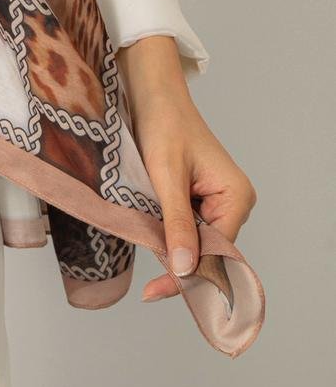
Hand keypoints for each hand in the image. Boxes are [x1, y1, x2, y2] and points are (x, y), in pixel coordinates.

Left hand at [116, 36, 257, 301]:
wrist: (151, 93)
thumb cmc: (163, 124)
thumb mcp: (166, 177)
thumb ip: (176, 224)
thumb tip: (184, 270)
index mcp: (236, 197)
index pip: (217, 252)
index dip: (190, 275)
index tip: (158, 293)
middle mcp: (232, 202)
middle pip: (208, 251)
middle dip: (180, 266)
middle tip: (150, 290)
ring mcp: (216, 201)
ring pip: (195, 242)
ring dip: (171, 251)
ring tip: (148, 267)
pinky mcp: (197, 197)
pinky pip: (186, 227)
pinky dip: (168, 236)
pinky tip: (151, 241)